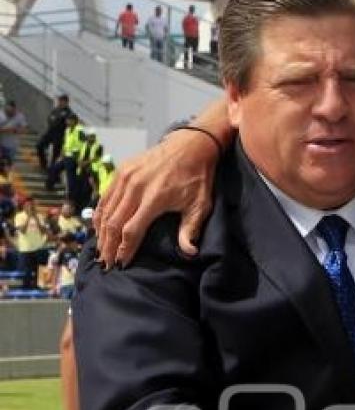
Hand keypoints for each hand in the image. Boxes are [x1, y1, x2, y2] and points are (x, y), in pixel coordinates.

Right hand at [93, 129, 217, 266]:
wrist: (190, 145)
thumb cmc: (197, 178)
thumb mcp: (200, 206)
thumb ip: (190, 230)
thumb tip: (189, 253)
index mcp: (154, 198)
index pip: (132, 230)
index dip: (125, 249)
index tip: (122, 264)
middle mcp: (135, 187)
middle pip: (114, 223)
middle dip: (109, 246)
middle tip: (107, 264)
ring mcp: (125, 177)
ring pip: (106, 211)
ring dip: (101, 233)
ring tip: (101, 251)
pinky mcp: (121, 170)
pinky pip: (105, 197)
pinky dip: (100, 215)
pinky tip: (99, 229)